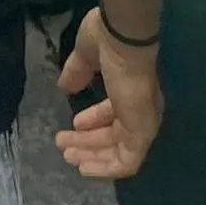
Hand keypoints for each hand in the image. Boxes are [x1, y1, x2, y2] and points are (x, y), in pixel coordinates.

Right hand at [54, 12, 164, 180]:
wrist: (124, 35)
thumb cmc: (108, 39)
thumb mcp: (85, 56)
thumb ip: (77, 72)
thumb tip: (65, 87)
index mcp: (129, 89)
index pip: (114, 114)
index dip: (93, 122)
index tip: (72, 125)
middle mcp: (139, 108)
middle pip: (114, 135)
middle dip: (87, 143)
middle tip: (63, 146)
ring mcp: (142, 121)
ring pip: (119, 151)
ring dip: (93, 157)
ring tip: (68, 157)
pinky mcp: (141, 133)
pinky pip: (127, 161)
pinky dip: (107, 169)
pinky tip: (85, 168)